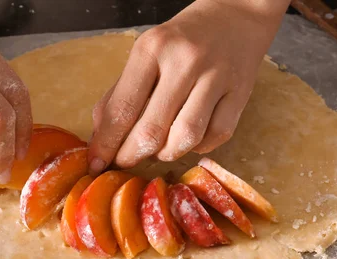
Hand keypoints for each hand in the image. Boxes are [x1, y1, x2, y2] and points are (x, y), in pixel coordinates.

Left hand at [89, 0, 288, 174]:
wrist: (235, 16)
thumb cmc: (181, 40)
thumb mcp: (145, 54)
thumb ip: (120, 94)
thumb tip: (101, 138)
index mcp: (152, 48)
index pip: (122, 109)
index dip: (106, 144)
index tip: (96, 163)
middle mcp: (185, 62)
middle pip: (152, 130)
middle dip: (131, 156)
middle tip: (125, 162)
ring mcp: (216, 78)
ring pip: (185, 138)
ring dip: (166, 154)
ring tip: (159, 149)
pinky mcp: (241, 93)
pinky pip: (216, 136)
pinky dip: (198, 146)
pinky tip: (189, 137)